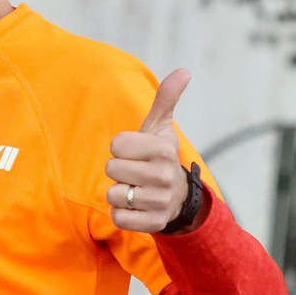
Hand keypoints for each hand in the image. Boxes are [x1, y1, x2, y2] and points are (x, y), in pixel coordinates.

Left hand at [105, 69, 191, 232]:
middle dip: (118, 171)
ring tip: (135, 189)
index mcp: (163, 149)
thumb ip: (166, 99)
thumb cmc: (159, 157)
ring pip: (113, 195)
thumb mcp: (162, 127)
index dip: (120, 148)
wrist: (178, 197)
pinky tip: (135, 207)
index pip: (116, 145)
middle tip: (133, 172)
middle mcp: (164, 175)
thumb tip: (184, 71)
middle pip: (111, 169)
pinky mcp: (153, 223)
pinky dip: (121, 213)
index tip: (134, 152)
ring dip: (118, 193)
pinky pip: (118, 218)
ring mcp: (159, 201)